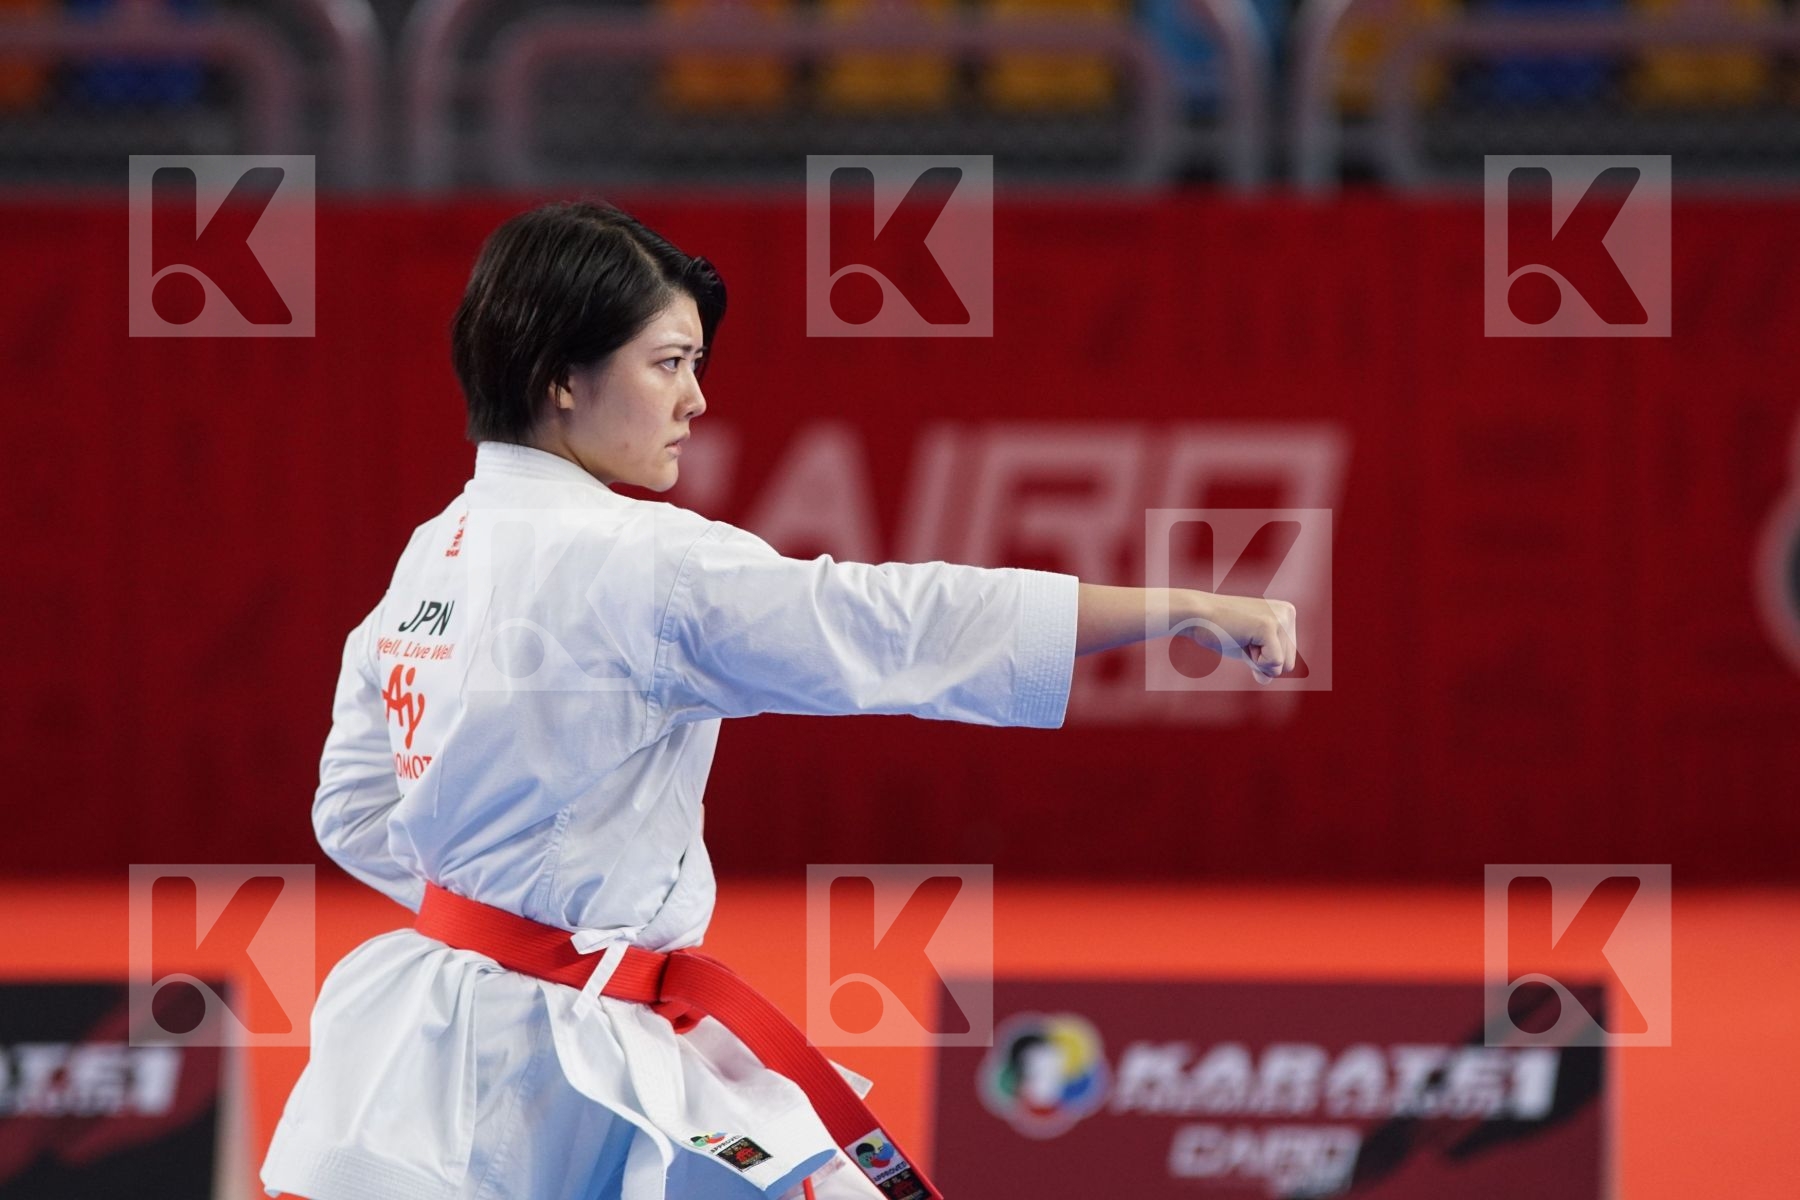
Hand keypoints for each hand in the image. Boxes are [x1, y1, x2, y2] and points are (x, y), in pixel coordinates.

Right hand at [1180, 591, 1297, 683]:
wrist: (1195, 616)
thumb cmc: (1219, 631)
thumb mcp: (1248, 648)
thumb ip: (1263, 663)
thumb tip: (1267, 679)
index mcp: (1287, 613)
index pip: (1289, 658)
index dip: (1263, 658)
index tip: (1245, 638)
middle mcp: (1288, 612)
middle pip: (1289, 664)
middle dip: (1262, 661)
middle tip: (1242, 639)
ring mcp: (1280, 618)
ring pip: (1283, 665)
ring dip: (1257, 660)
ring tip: (1241, 637)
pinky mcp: (1268, 626)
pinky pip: (1274, 663)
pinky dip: (1255, 661)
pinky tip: (1242, 640)